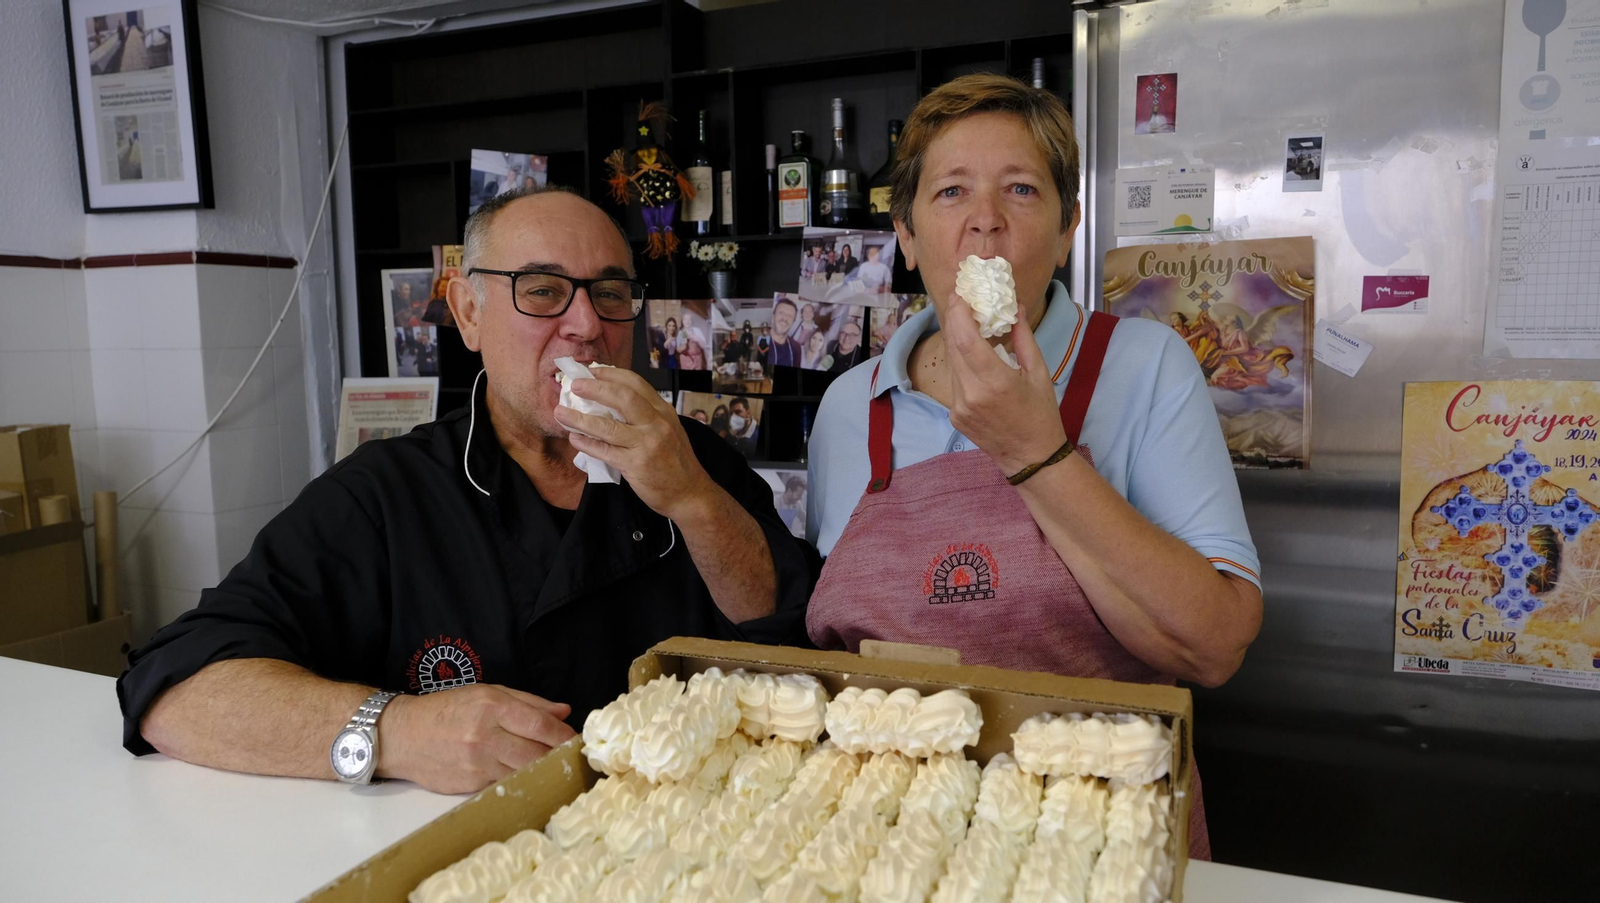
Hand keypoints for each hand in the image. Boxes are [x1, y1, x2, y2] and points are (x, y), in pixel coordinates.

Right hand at [378, 684, 574, 793]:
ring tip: (551, 767)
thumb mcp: (486, 693)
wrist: (403, 736)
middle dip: (557, 756)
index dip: (562, 735)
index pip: (539, 724)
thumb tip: (564, 712)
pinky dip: (517, 780)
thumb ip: (528, 702)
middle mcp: (485, 735)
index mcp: (491, 706)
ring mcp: (476, 763)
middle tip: (570, 757)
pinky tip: (524, 776)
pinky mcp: (469, 785)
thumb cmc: (447, 710)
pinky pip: (503, 783)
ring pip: (522, 772)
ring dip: (540, 770)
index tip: (575, 739)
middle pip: (535, 753)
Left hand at [552, 367, 718, 520]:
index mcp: (664, 411)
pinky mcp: (636, 465)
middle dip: (595, 388)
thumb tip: (610, 404)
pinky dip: (586, 444)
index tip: (592, 370)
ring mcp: (647, 444)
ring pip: (607, 426)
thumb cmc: (675, 462)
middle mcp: (657, 423)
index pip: (636, 383)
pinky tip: (574, 438)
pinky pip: (604, 451)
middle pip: (622, 397)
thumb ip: (645, 416)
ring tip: (561, 412)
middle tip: (575, 384)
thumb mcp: (668, 430)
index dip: (611, 374)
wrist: (690, 494)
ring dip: (580, 418)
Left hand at [942, 290, 1066, 475]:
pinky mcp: (954, 416)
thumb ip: (1023, 338)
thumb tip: (1015, 307)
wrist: (1031, 458)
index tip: (960, 294)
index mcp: (995, 383)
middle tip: (961, 300)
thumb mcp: (1039, 373)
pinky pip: (955, 381)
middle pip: (953, 347)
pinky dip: (962, 364)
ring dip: (957, 341)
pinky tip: (973, 357)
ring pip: (952, 364)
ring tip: (968, 324)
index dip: (958, 314)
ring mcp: (959, 408)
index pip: (965, 340)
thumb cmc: (1041, 415)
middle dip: (955, 320)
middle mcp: (971, 395)